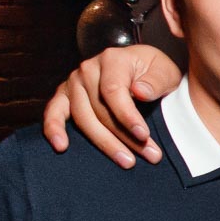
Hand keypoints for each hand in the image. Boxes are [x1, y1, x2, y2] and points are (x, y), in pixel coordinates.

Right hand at [42, 47, 181, 167]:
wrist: (140, 67)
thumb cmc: (153, 71)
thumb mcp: (165, 71)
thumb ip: (156, 81)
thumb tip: (139, 92)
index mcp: (112, 59)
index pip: (114, 91)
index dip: (128, 116)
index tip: (144, 135)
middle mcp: (88, 69)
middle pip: (100, 109)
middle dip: (124, 137)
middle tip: (149, 155)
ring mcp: (73, 82)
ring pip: (83, 118)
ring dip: (104, 143)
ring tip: (126, 161)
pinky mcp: (64, 95)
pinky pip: (54, 112)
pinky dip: (54, 129)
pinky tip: (61, 146)